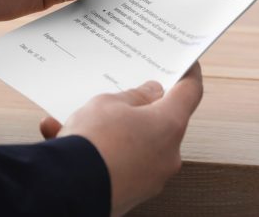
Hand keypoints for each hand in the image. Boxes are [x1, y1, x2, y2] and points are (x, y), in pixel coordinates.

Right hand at [40, 64, 202, 216]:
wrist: (68, 191)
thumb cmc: (93, 141)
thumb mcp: (109, 103)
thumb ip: (134, 96)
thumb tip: (151, 94)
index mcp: (169, 125)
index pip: (190, 92)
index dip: (188, 74)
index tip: (187, 63)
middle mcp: (167, 155)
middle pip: (163, 121)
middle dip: (143, 107)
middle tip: (124, 92)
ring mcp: (150, 178)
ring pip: (138, 143)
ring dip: (115, 130)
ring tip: (82, 119)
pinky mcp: (130, 194)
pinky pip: (119, 164)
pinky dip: (101, 152)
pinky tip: (68, 138)